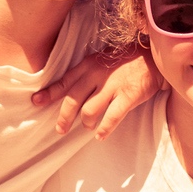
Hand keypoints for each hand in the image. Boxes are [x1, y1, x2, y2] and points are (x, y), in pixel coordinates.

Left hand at [32, 46, 162, 137]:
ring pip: (89, 111)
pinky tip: (100, 136)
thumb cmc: (128, 60)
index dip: (50, 93)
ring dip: (86, 124)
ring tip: (89, 128)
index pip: (65, 81)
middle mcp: (97, 74)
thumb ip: (87, 73)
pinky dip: (104, 129)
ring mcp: (113, 85)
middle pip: (72, 100)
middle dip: (64, 118)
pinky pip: (111, 117)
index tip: (36, 102)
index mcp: (89, 65)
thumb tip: (71, 92)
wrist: (156, 56)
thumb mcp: (103, 59)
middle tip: (60, 130)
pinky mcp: (128, 95)